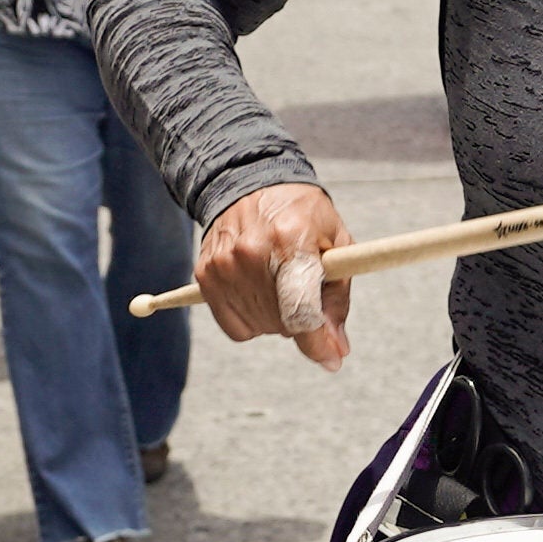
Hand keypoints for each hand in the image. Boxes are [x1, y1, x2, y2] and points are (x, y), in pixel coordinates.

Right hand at [195, 179, 351, 367]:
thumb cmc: (300, 213)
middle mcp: (251, 255)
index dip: (318, 342)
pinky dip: (251, 319)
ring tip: (279, 281)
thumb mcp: (335, 242)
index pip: (301, 309)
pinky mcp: (205, 276)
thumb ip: (336, 298)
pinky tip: (257, 291)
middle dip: (303, 318)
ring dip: (277, 318)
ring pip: (261, 328)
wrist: (247, 182)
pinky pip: (235, 327)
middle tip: (305, 289)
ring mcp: (224, 267)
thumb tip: (335, 348)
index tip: (332, 358)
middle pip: (283, 323)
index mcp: (290, 242)